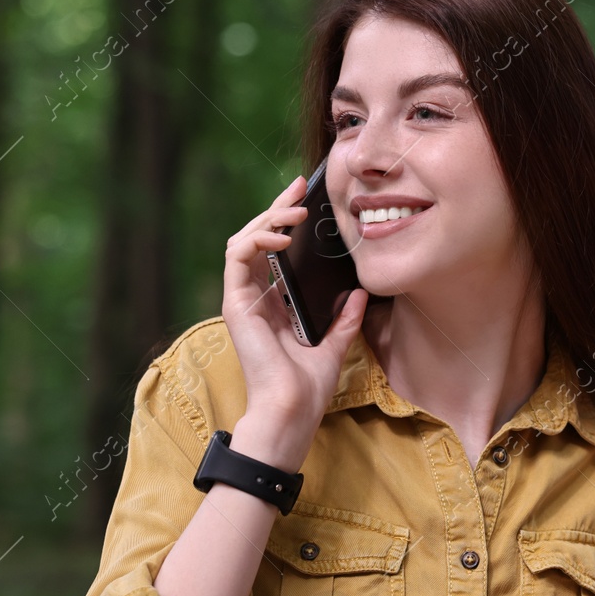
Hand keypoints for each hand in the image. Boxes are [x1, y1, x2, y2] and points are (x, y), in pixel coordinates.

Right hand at [222, 174, 368, 464]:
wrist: (291, 410)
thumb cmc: (307, 388)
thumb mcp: (335, 344)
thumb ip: (344, 318)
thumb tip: (359, 292)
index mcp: (272, 304)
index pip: (274, 251)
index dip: (287, 222)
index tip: (308, 198)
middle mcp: (253, 298)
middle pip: (257, 238)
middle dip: (277, 207)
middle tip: (299, 185)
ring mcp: (241, 299)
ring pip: (244, 240)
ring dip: (268, 219)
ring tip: (295, 210)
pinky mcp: (235, 303)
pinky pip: (238, 256)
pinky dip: (258, 239)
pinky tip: (283, 236)